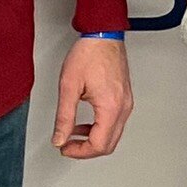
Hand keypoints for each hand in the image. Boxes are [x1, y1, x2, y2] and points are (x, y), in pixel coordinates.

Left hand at [52, 37, 134, 158]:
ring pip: (113, 135)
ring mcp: (126, 103)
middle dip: (86, 150)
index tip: (65, 147)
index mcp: (111, 107)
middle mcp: (123, 107)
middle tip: (68, 145)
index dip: (79, 151)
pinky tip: (85, 123)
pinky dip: (100, 128)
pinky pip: (115, 122)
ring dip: (93, 139)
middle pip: (109, 144)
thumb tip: (60, 138)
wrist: (103, 34)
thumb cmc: (89, 54)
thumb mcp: (69, 87)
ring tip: (73, 134)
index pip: (99, 144)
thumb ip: (64, 117)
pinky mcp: (125, 98)